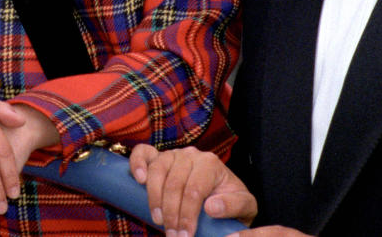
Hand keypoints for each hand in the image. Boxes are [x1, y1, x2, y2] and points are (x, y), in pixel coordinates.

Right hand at [129, 143, 256, 236]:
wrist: (221, 196)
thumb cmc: (230, 201)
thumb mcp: (244, 206)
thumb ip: (234, 206)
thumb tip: (211, 207)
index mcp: (211, 164)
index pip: (194, 190)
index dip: (187, 215)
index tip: (185, 236)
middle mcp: (191, 155)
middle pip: (174, 183)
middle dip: (171, 213)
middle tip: (172, 235)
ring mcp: (173, 154)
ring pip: (158, 170)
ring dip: (154, 198)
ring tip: (158, 220)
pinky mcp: (158, 158)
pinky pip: (144, 153)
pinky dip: (137, 163)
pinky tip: (138, 179)